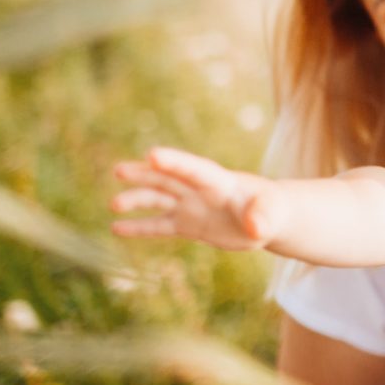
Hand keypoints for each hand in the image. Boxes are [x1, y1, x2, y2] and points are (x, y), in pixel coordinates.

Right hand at [110, 146, 283, 249]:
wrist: (268, 217)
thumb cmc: (272, 210)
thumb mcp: (271, 215)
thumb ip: (262, 219)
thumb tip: (256, 229)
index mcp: (221, 182)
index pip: (195, 170)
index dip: (175, 162)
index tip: (152, 154)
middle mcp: (200, 191)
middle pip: (169, 180)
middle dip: (145, 175)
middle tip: (119, 171)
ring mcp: (192, 206)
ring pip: (159, 200)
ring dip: (137, 200)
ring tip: (113, 205)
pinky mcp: (188, 224)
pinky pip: (160, 225)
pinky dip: (140, 227)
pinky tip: (116, 228)